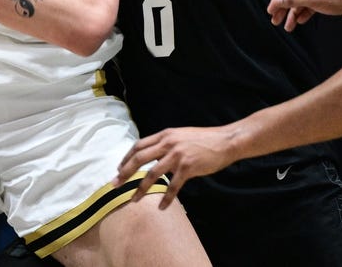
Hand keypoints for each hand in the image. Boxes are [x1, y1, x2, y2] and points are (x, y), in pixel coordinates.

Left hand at [113, 126, 236, 209]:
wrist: (225, 141)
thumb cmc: (204, 139)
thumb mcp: (181, 136)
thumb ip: (167, 143)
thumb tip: (153, 154)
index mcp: (165, 135)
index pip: (139, 145)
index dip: (126, 158)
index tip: (119, 169)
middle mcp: (168, 144)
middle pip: (140, 158)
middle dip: (125, 172)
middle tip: (115, 184)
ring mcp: (178, 155)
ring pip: (152, 174)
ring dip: (141, 188)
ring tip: (133, 200)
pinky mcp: (188, 167)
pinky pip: (173, 186)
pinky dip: (166, 198)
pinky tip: (162, 207)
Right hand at [267, 0, 341, 30]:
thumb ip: (291, 1)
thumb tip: (276, 2)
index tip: (271, 11)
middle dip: (284, 9)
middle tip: (275, 21)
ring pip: (300, 2)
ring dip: (293, 14)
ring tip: (288, 27)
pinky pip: (309, 5)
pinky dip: (304, 13)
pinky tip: (300, 22)